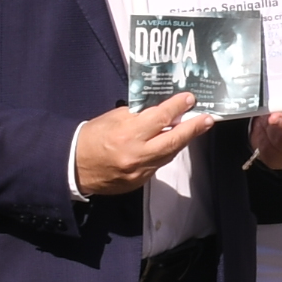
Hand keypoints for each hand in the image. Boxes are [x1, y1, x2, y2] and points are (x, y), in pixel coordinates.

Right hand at [76, 96, 216, 195]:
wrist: (73, 167)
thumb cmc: (91, 136)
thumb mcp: (113, 118)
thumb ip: (139, 116)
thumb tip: (161, 112)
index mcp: (128, 134)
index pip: (160, 118)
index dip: (177, 107)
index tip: (190, 99)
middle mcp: (136, 155)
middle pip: (173, 141)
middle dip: (193, 129)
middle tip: (208, 120)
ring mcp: (139, 172)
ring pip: (167, 155)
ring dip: (181, 142)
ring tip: (194, 130)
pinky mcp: (138, 182)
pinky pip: (157, 166)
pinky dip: (164, 154)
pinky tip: (170, 145)